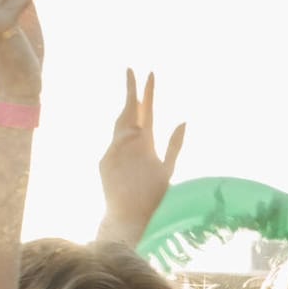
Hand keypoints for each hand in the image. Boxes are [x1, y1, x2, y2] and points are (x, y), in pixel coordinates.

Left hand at [100, 70, 186, 228]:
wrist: (128, 217)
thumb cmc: (154, 197)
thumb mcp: (169, 170)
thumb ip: (175, 144)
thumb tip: (183, 122)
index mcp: (144, 141)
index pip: (144, 108)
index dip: (146, 90)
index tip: (147, 71)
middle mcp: (125, 142)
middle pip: (127, 110)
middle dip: (130, 90)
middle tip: (130, 71)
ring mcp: (112, 150)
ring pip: (120, 127)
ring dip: (128, 117)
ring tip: (133, 105)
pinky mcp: (104, 160)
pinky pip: (115, 147)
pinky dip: (124, 144)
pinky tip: (131, 154)